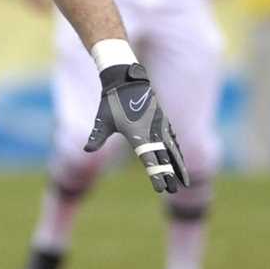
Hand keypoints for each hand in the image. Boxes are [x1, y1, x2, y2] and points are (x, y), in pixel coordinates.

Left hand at [85, 63, 189, 192]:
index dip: (155, 174)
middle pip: (164, 157)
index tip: (161, 188)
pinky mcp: (162, 120)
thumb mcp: (102, 120)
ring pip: (172, 149)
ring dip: (178, 164)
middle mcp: (152, 130)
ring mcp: (159, 125)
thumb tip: (86, 149)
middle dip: (170, 174)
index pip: (149, 159)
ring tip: (183, 180)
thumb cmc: (111, 102)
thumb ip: (97, 136)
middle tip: (176, 189)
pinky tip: (180, 160)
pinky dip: (177, 151)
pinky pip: (173, 139)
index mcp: (138, 133)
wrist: (125, 79)